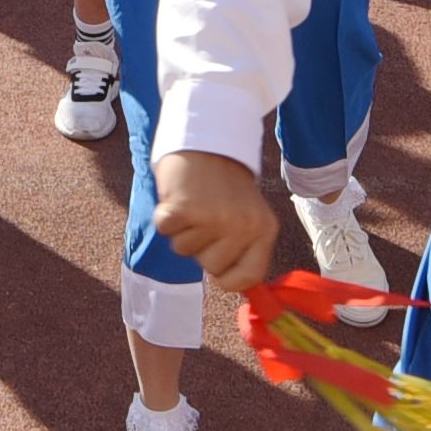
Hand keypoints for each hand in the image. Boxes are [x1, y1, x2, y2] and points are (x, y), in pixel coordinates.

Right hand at [152, 151, 275, 295]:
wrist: (206, 142)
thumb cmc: (225, 184)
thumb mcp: (249, 215)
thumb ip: (246, 250)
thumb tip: (238, 289)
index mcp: (264, 229)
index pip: (249, 277)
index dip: (229, 280)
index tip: (219, 272)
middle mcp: (243, 225)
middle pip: (211, 267)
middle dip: (202, 248)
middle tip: (207, 216)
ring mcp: (214, 217)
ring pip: (184, 250)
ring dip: (183, 230)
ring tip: (195, 203)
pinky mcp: (184, 209)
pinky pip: (166, 231)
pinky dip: (166, 217)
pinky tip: (179, 197)